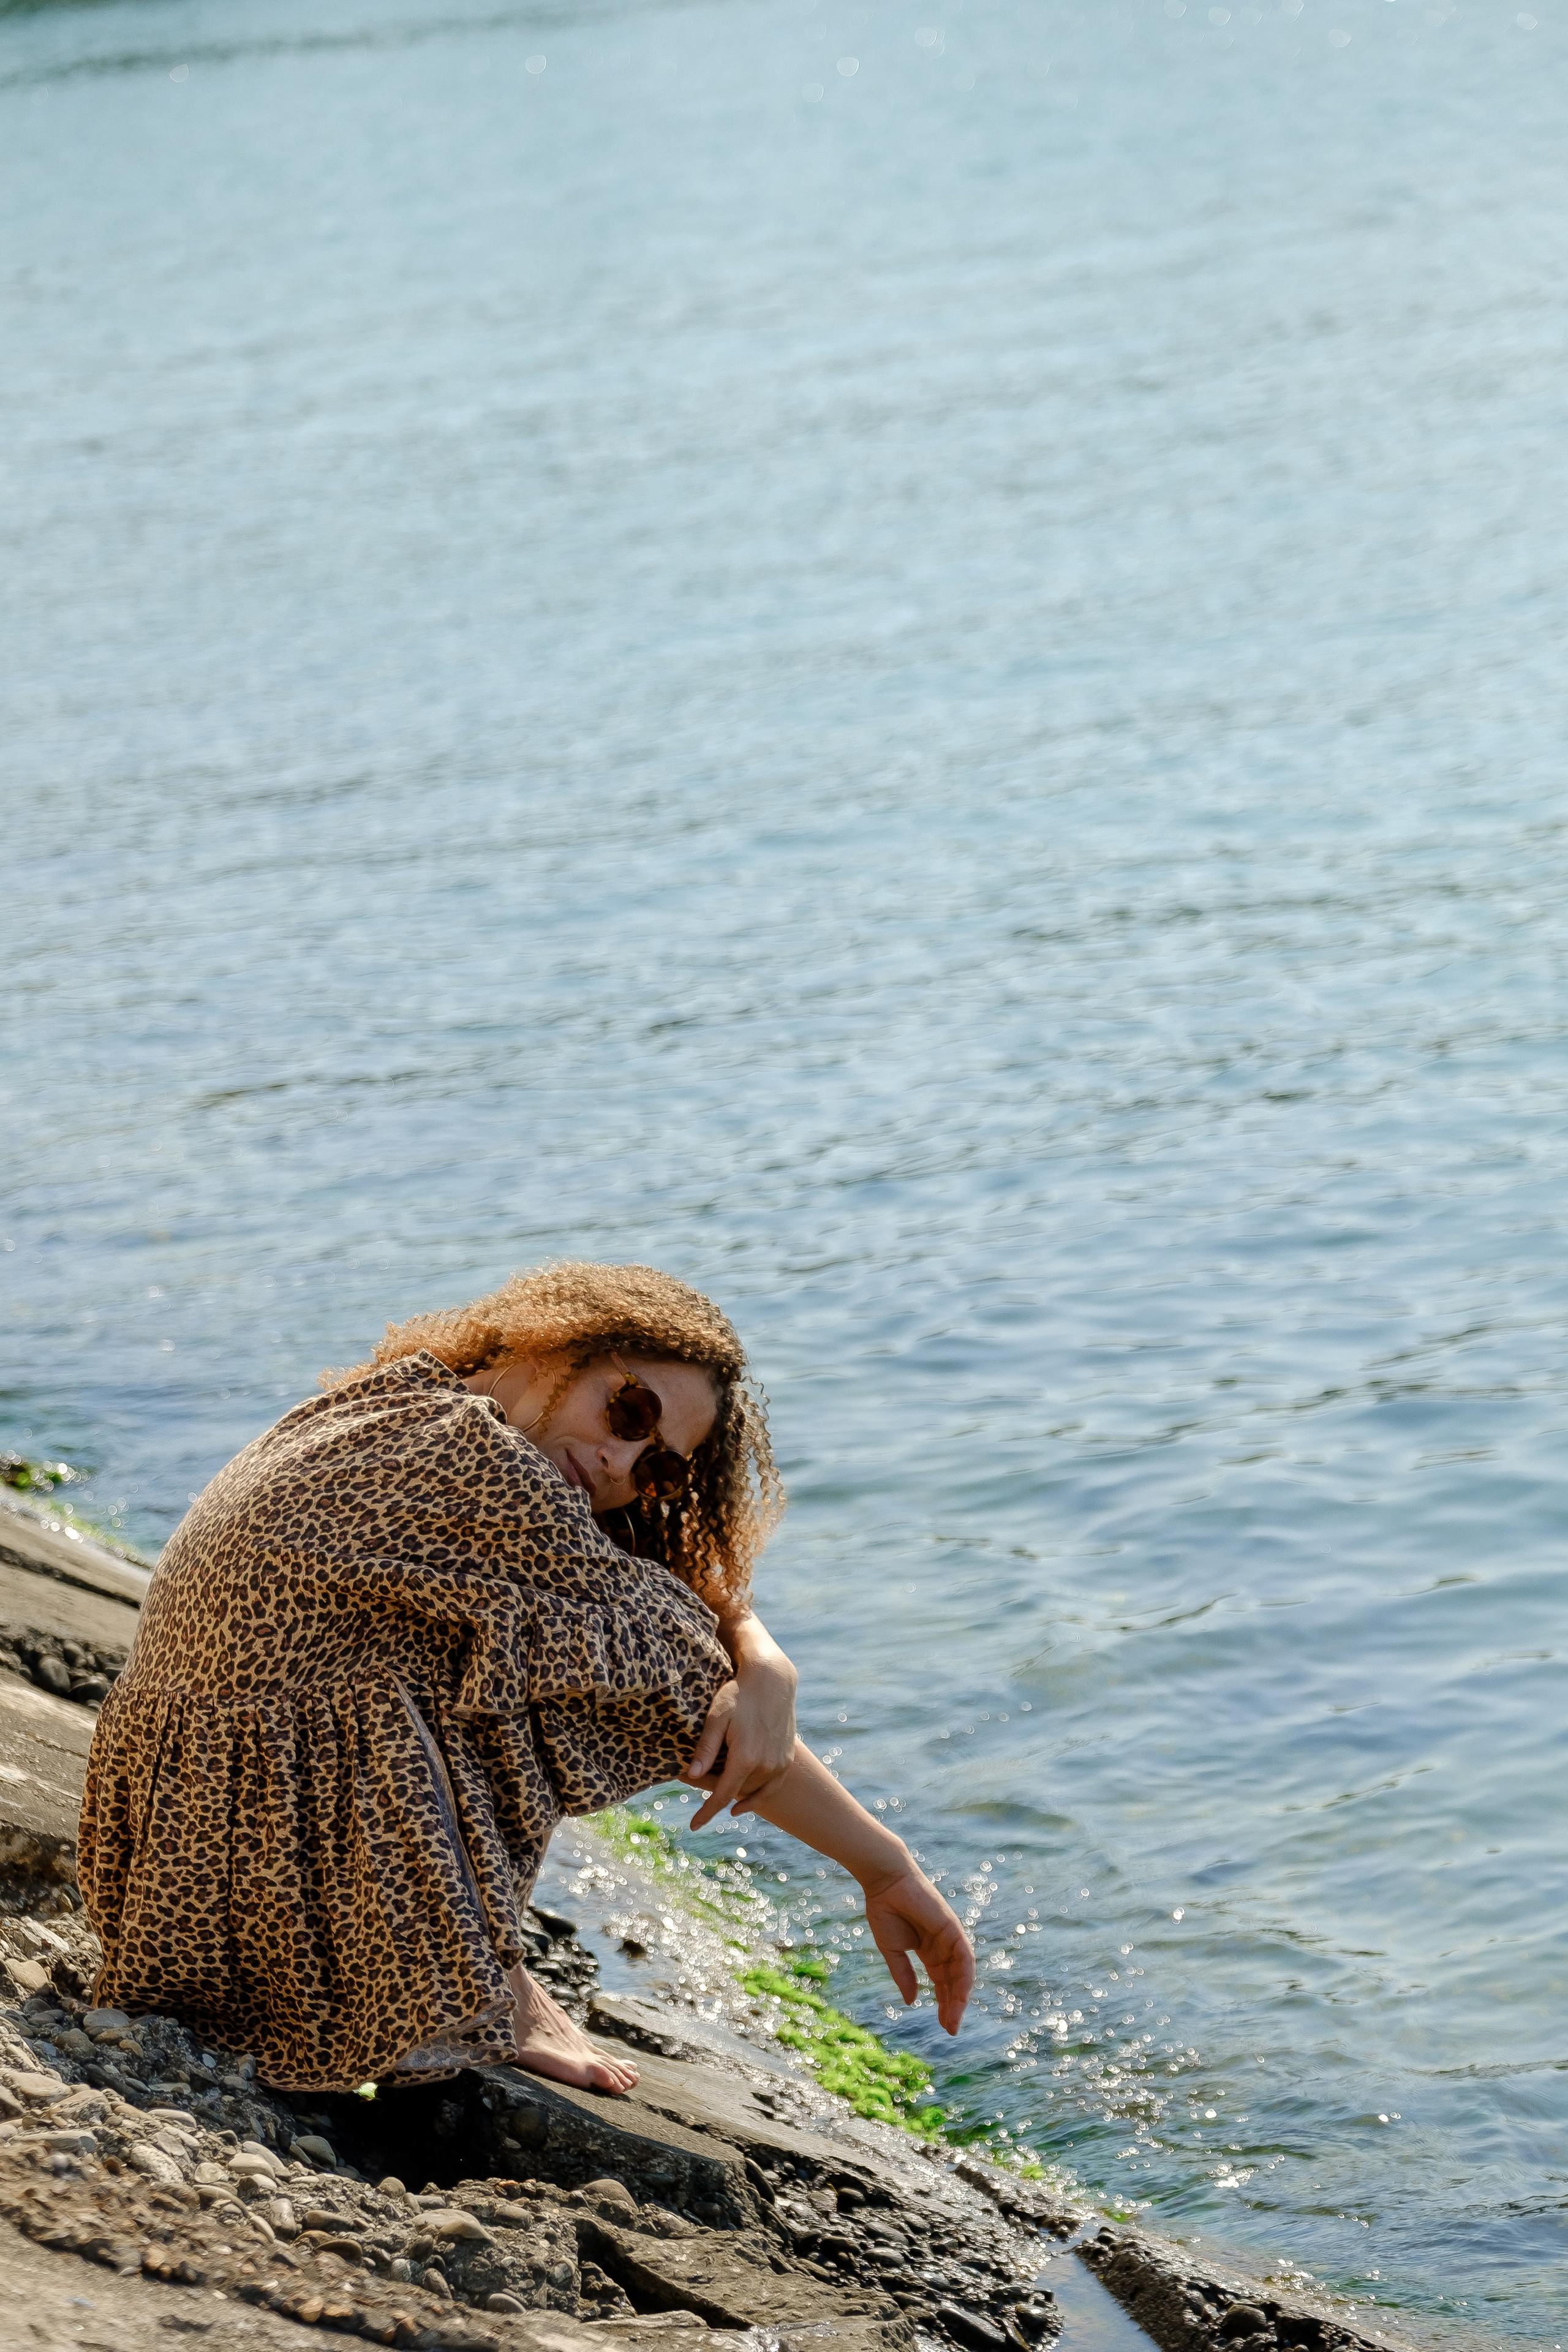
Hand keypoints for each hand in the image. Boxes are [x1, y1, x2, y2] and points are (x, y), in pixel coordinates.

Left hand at [683, 1661, 797, 1830]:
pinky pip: (772, 1788)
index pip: (722, 1794)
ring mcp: (779, 1763)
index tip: (693, 1826)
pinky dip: (758, 1797)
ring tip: (718, 1794)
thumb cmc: (738, 1695)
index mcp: (746, 1757)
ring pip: (753, 1791)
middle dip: (717, 1797)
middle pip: (736, 1793)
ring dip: (736, 1794)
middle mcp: (766, 1765)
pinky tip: (742, 1804)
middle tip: (699, 1793)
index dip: (706, 1812)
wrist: (772, 1680)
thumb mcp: (716, 1718)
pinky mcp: (787, 1759)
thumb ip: (706, 1749)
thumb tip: (690, 1776)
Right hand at [862, 1864, 973, 2034]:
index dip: (944, 2004)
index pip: (942, 1982)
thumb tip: (911, 2002)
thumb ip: (903, 1975)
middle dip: (953, 2006)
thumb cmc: (885, 1910)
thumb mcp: (892, 1950)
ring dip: (960, 1996)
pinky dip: (965, 1976)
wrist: (885, 1881)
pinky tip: (960, 1995)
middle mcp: (943, 1945)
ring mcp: (950, 1936)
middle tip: (951, 2029)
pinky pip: (964, 1956)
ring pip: (962, 1973)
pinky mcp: (952, 1927)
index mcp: (929, 1950)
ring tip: (953, 2019)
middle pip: (954, 1981)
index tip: (944, 2026)